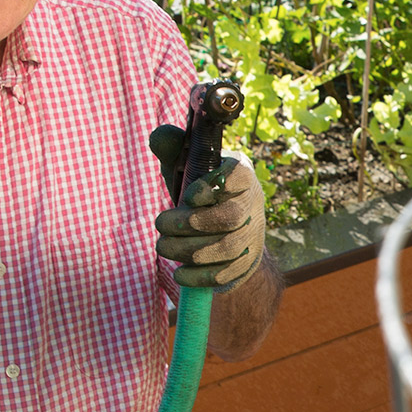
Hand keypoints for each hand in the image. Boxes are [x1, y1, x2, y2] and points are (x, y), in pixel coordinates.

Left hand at [149, 132, 263, 289]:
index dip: (212, 186)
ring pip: (227, 247)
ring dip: (189, 250)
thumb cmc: (198, 194)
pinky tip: (179, 273)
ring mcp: (253, 235)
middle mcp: (252, 203)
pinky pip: (227, 273)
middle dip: (191, 224)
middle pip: (231, 217)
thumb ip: (173, 150)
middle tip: (161, 224)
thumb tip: (159, 136)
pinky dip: (199, 276)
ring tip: (163, 247)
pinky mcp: (246, 262)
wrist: (220, 231)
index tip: (188, 195)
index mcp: (241, 173)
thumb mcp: (185, 169)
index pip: (237, 176)